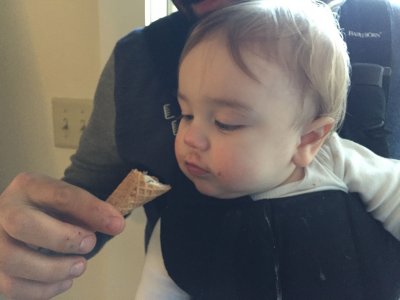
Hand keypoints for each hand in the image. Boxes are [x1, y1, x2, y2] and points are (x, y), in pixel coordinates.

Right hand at [0, 172, 124, 299]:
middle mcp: (4, 211)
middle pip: (22, 224)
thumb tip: (115, 225)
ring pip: (13, 261)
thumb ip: (89, 212)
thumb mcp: (68, 204)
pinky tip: (64, 281)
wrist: (22, 220)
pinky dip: (43, 290)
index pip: (60, 195)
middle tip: (89, 244)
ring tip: (79, 267)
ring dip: (54, 270)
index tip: (117, 225)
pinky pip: (11, 287)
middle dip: (63, 239)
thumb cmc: (50, 213)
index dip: (91, 210)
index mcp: (29, 187)